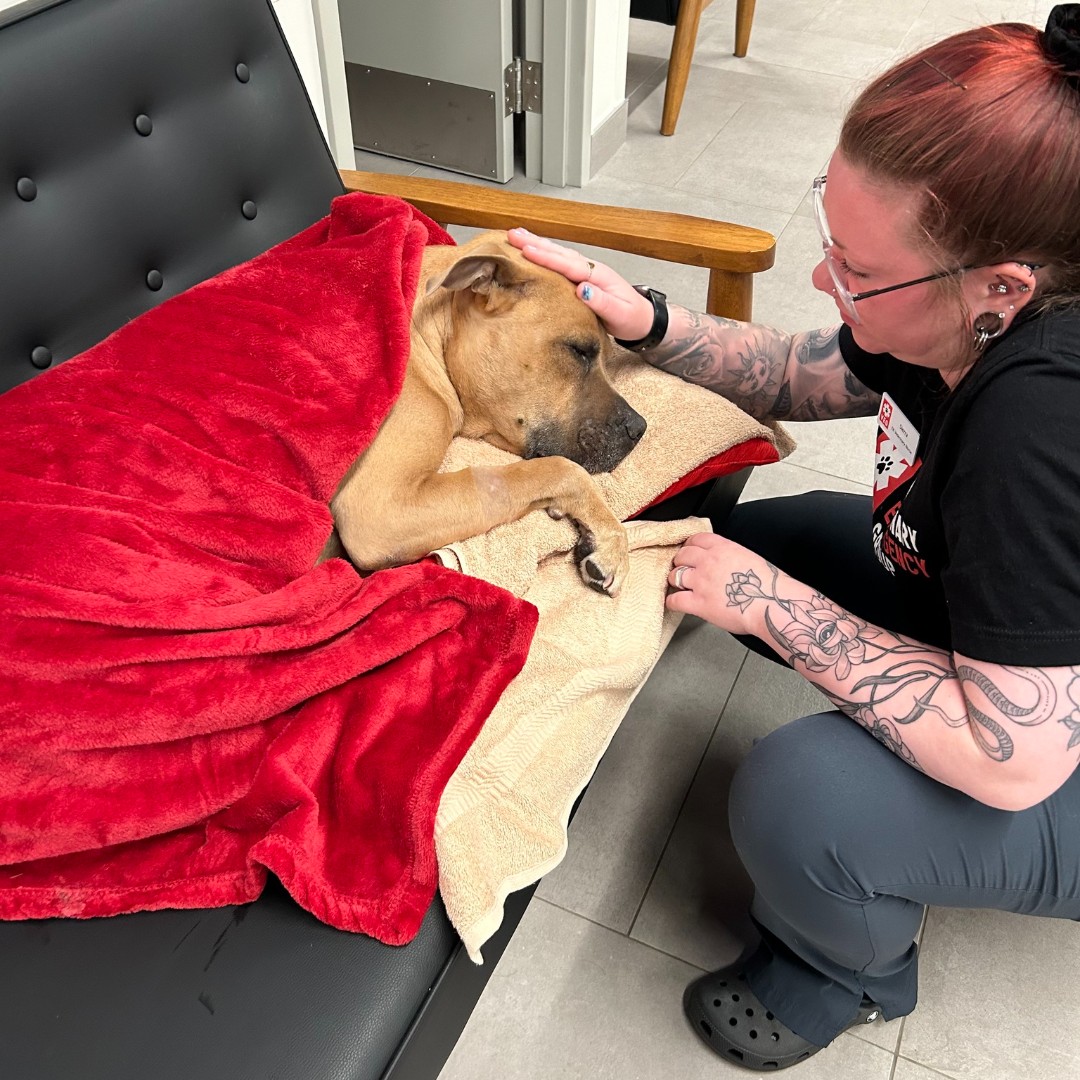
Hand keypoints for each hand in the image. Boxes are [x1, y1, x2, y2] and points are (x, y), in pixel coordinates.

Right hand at [506, 227, 653, 341]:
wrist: (644, 321)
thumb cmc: (632, 319)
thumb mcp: (620, 314)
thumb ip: (601, 302)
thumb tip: (582, 289)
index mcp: (598, 276)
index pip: (568, 264)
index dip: (546, 257)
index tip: (526, 250)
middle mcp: (591, 269)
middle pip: (559, 253)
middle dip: (535, 243)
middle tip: (512, 235)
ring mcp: (587, 272)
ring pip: (558, 254)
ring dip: (537, 244)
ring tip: (516, 236)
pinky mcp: (583, 278)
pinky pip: (560, 262)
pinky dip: (546, 254)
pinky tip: (534, 251)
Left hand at [666, 532, 767, 636]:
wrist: (770, 603)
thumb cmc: (767, 586)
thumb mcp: (749, 558)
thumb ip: (731, 556)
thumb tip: (725, 562)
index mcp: (723, 548)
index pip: (697, 539)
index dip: (689, 545)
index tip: (688, 550)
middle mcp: (709, 562)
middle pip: (682, 555)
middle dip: (680, 562)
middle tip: (681, 568)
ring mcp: (701, 581)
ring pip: (674, 575)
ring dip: (675, 580)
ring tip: (679, 585)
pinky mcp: (698, 602)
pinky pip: (674, 600)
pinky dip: (672, 602)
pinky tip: (674, 603)